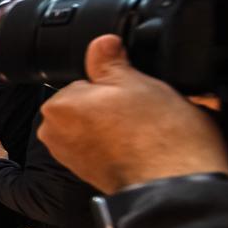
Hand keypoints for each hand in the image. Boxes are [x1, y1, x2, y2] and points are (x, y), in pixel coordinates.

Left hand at [39, 35, 227, 194]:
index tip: (131, 92)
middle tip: (140, 112)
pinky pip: (102, 147)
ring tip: (143, 131)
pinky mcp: (89, 174)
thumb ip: (109, 61)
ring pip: (96, 125)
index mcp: (57, 106)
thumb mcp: (135, 82)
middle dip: (112, 105)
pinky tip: (140, 147)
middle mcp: (55, 134)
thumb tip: (101, 43)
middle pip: (87, 105)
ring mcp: (70, 157)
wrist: (172, 184)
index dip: (112, 84)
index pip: (84, 81)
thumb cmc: (155, 136)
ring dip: (117, 125)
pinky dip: (119, 145)